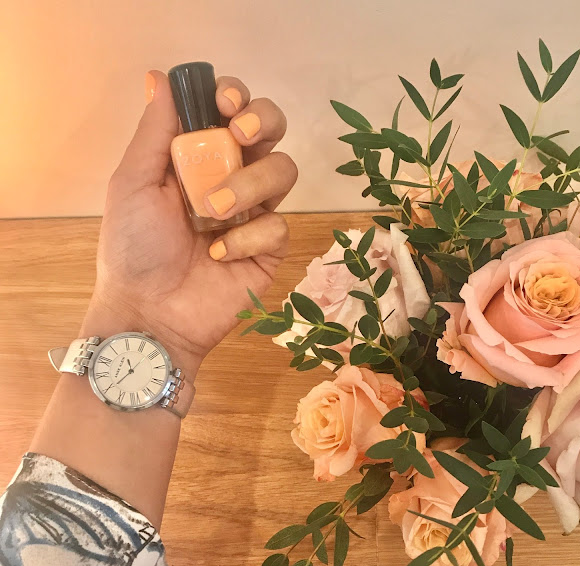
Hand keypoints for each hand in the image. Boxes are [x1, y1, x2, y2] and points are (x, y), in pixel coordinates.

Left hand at [83, 71, 296, 378]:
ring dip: (250, 184)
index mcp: (198, 158)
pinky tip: (220, 255)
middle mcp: (232, 177)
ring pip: (284, 171)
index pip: (231, 111)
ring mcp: (255, 213)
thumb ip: (155, 132)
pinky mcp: (270, 248)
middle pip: (272, 131)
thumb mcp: (133, 183)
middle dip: (264, 122)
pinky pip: (278, 225)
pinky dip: (248, 238)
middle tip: (241, 135)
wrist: (150, 312)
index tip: (225, 104)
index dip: (236, 98)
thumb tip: (160, 76)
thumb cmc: (133, 247)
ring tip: (212, 213)